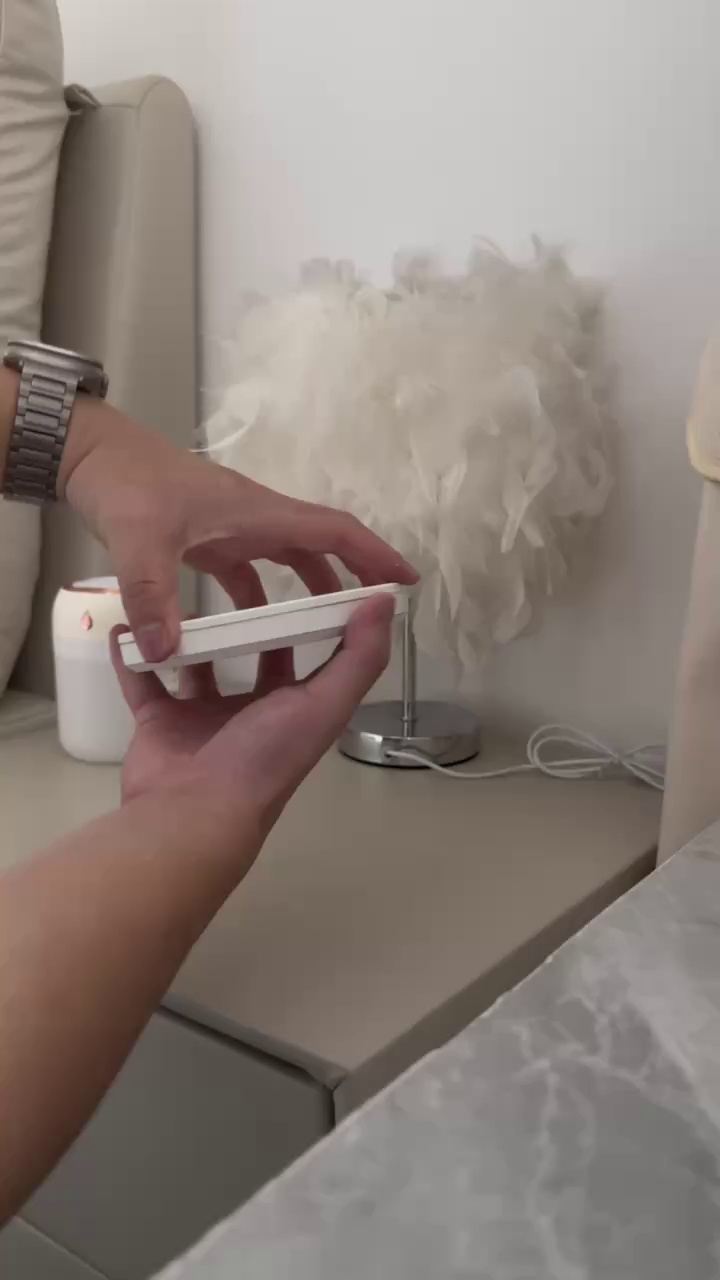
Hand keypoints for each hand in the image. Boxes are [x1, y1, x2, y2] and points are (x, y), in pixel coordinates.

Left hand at [62, 398, 416, 662]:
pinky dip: (261, 596)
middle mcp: (253, 518)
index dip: (374, 554)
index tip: (406, 580)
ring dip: (310, 588)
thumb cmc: (124, 485)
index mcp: (256, 514)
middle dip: (352, 576)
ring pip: (287, 558)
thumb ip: (151, 598)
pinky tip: (255, 629)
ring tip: (328, 629)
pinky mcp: (207, 536)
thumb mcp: (137, 542)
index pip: (332, 531)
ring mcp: (231, 526)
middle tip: (377, 614)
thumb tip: (166, 654)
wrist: (88, 454)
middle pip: (319, 546)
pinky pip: (249, 569)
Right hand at [110, 594, 393, 845]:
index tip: (300, 573)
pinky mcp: (158, 723)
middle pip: (248, 656)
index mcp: (294, 708)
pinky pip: (143, 682)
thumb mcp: (325, 703)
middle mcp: (251, 712)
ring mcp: (201, 718)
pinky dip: (131, 656)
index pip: (307, 655)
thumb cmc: (265, 757)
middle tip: (229, 572)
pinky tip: (124, 625)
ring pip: (194, 664)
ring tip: (178, 591)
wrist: (194, 811)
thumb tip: (384, 603)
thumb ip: (358, 656)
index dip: (308, 619)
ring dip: (185, 634)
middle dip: (242, 621)